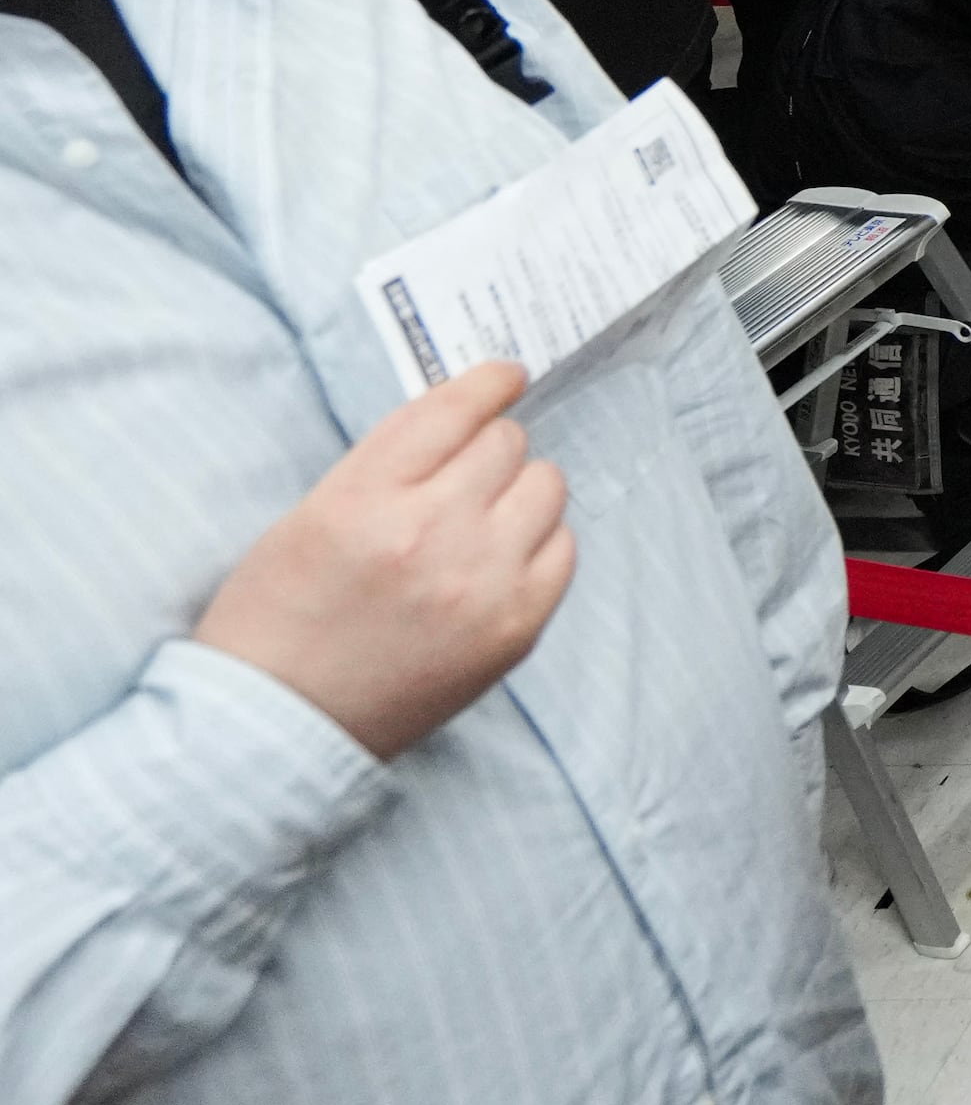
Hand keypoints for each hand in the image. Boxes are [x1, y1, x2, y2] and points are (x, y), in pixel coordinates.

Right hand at [192, 362, 576, 758]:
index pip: (452, 409)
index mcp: (363, 499)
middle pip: (506, 443)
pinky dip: (537, 545)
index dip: (487, 385)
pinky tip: (496, 564)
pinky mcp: (516, 628)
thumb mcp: (308, 516)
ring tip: (477, 524)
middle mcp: (430, 533)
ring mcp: (481, 583)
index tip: (505, 378)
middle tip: (461, 480)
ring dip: (517, 493)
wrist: (273, 726)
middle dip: (486, 452)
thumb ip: (388, 465)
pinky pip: (562, 548)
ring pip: (545, 485)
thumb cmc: (277, 618)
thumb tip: (467, 418)